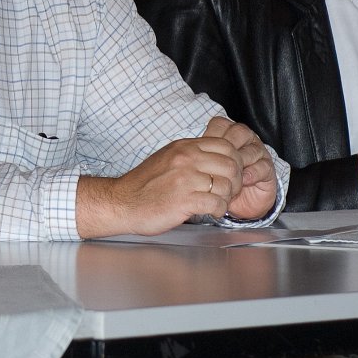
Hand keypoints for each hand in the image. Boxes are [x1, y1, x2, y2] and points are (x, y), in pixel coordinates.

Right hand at [76, 122, 249, 237]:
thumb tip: (217, 156)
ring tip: (218, 203)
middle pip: (231, 165)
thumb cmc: (144, 184)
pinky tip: (211, 211)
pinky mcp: (184, 200)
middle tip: (229, 191)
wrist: (122, 202)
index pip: (226, 146)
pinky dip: (218, 210)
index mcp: (185, 147)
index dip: (235, 161)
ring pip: (227, 185)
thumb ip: (192, 154)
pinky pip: (216, 203)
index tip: (231, 174)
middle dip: (236, 181)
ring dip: (227, 198)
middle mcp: (187, 159)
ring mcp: (185, 179)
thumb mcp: (169, 157)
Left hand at [204, 116, 278, 219]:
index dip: (212, 134)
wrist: (239, 203)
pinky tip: (243, 180)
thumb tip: (173, 153)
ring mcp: (257, 153)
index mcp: (227, 136)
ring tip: (228, 175)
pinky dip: (252, 173)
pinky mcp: (267, 169)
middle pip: (239, 132)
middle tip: (216, 162)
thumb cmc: (218, 184)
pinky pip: (262, 166)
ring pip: (252, 148)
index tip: (200, 149)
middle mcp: (244, 140)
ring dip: (240, 162)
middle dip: (228, 147)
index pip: (220, 124)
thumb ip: (194, 158)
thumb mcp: (203, 170)